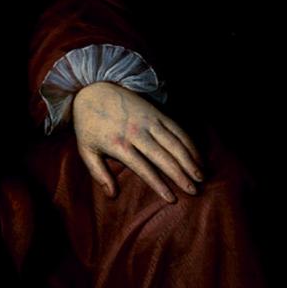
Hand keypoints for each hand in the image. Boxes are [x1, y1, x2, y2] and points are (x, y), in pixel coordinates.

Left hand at [71, 81, 203, 203]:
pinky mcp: (155, 112)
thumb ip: (98, 173)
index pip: (144, 168)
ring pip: (174, 142)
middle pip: (163, 156)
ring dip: (190, 159)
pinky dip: (189, 142)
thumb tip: (111, 195)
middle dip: (181, 175)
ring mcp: (148, 120)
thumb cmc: (89, 124)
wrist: (93, 88)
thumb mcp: (85, 149)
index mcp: (119, 144)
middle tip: (194, 191)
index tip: (172, 199)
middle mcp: (136, 132)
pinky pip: (176, 128)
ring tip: (201, 176)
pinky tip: (197, 155)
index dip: (159, 185)